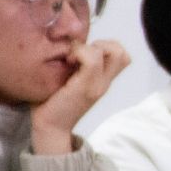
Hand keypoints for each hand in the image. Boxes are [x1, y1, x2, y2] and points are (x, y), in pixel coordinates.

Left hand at [30, 40, 128, 154]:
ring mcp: (98, 85)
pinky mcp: (86, 87)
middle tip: (80, 54)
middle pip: (121, 52)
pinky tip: (67, 62)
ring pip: (111, 52)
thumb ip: (75, 64)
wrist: (49, 127)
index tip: (82, 53)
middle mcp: (104, 82)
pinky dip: (80, 53)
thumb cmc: (52, 102)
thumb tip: (68, 43)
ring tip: (73, 58)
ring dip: (89, 48)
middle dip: (101, 43)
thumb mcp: (69, 80)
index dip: (105, 45)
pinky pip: (92, 61)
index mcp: (102, 80)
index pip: (121, 54)